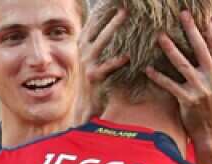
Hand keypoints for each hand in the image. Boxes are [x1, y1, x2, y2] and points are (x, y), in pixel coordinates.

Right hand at [76, 7, 128, 121]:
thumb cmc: (93, 82)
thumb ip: (99, 45)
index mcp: (83, 45)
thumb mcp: (92, 60)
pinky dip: (118, 61)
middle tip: (124, 5)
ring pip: (102, 41)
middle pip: (97, 28)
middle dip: (110, 15)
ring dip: (113, 27)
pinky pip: (107, 66)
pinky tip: (128, 56)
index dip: (102, 11)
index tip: (113, 1)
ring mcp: (87, 64)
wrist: (85, 105)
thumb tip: (113, 29)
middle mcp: (83, 52)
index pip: (92, 23)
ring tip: (125, 16)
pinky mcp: (94, 77)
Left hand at [145, 11, 211, 142]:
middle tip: (181, 14)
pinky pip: (170, 85)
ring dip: (170, 49)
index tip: (199, 12)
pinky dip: (158, 77)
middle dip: (190, 29)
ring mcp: (202, 89)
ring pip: (183, 64)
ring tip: (160, 36)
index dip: (207, 26)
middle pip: (200, 48)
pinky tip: (147, 68)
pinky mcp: (188, 100)